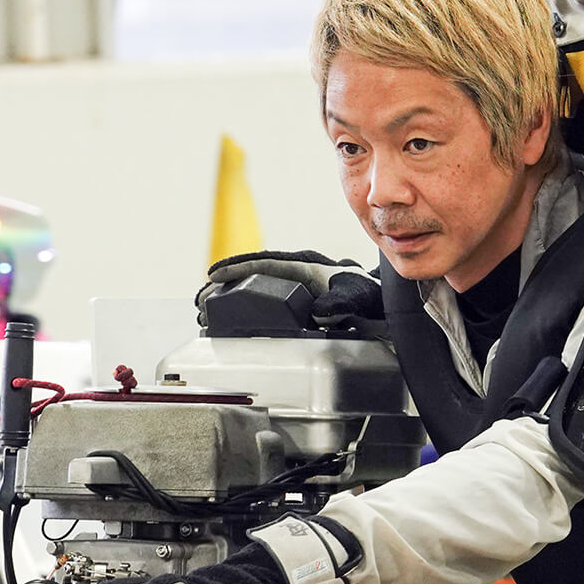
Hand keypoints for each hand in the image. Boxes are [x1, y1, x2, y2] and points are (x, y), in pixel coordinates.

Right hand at [196, 250, 382, 332]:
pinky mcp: (295, 302)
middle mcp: (296, 273)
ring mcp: (294, 287)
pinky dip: (245, 306)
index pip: (264, 264)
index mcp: (306, 266)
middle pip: (252, 274)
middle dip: (224, 285)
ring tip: (206, 309)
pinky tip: (233, 319)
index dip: (238, 269)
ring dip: (230, 296)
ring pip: (255, 287)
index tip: (214, 276)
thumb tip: (320, 312)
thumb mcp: (360, 296)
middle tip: (200, 299)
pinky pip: (264, 300)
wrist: (383, 300)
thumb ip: (343, 301)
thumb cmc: (371, 295)